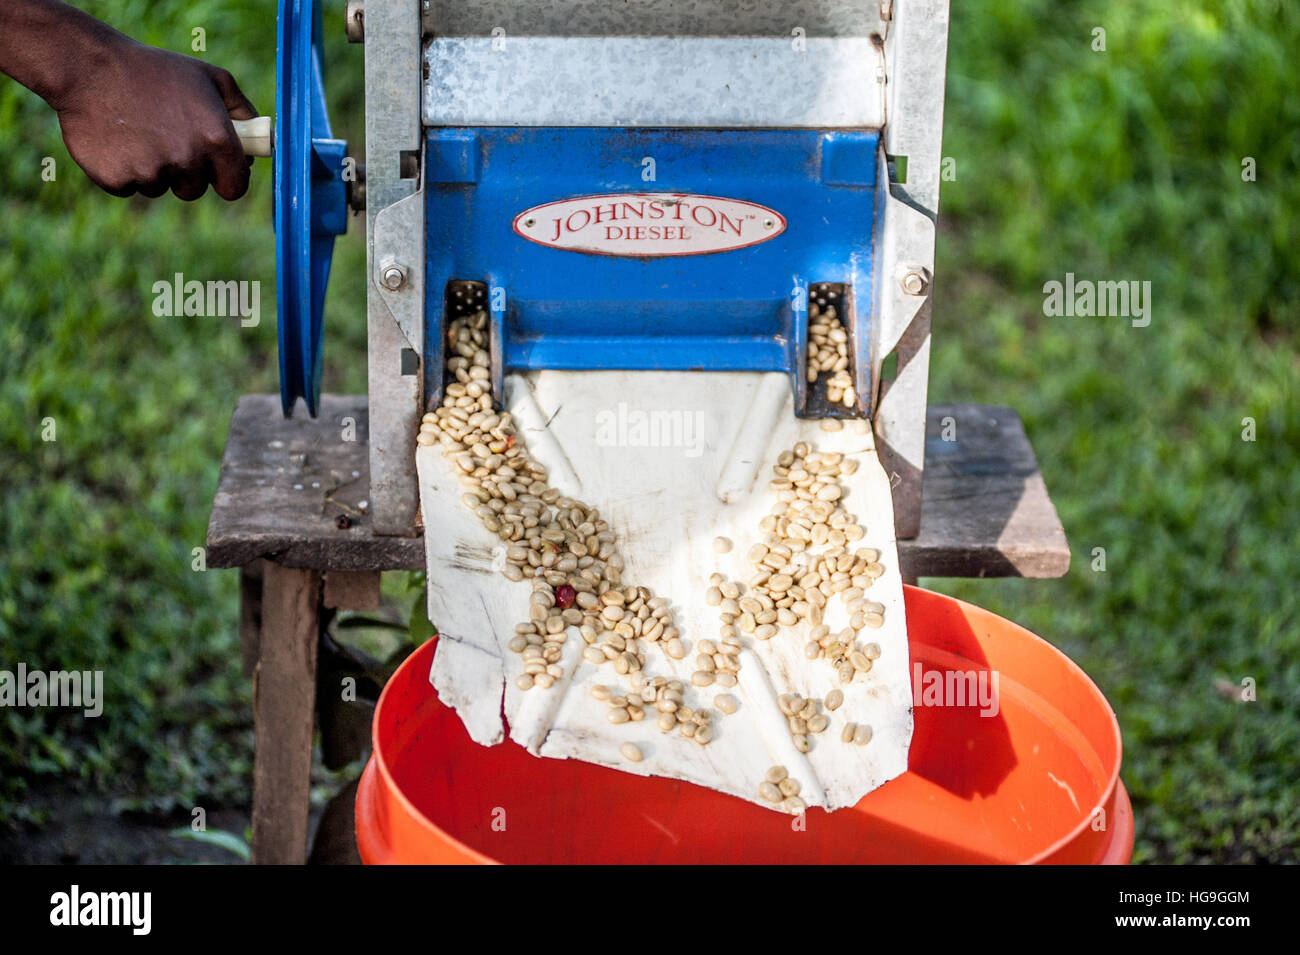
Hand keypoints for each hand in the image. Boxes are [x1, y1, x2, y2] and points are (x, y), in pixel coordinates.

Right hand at [51, 37, 257, 200]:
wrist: (88, 67)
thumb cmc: (154, 70)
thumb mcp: (209, 77)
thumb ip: (241, 110)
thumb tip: (259, 137)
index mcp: (217, 140)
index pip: (235, 188)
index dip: (226, 180)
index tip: (217, 173)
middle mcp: (187, 160)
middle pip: (194, 190)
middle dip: (185, 171)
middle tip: (166, 138)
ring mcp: (151, 172)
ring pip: (160, 188)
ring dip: (152, 169)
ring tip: (137, 132)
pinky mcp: (117, 179)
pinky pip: (128, 187)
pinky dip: (122, 170)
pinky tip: (115, 139)